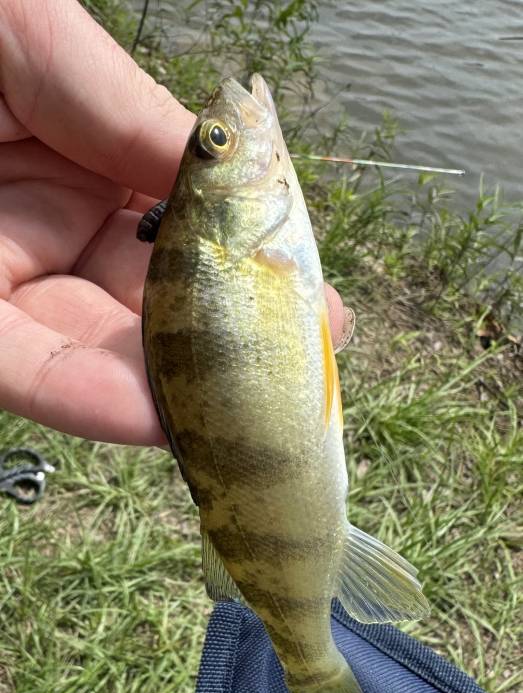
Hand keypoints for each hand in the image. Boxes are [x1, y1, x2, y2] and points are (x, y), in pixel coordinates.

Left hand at [0, 0, 345, 446]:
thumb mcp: (40, 43)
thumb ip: (133, 112)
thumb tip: (235, 163)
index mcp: (78, 160)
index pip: (178, 227)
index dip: (245, 266)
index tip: (310, 300)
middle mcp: (47, 230)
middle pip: (150, 302)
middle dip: (228, 340)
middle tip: (304, 368)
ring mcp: (3, 284)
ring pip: (100, 350)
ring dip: (174, 385)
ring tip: (250, 409)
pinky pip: (30, 371)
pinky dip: (92, 398)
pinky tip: (161, 419)